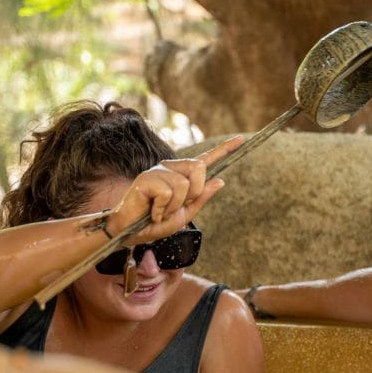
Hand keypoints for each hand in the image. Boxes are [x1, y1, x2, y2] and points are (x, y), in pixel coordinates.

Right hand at [106, 136, 242, 241]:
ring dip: (175, 206)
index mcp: (182, 175)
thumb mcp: (184, 213)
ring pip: (184, 184)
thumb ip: (201, 197)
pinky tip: (152, 211)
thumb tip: (220, 180)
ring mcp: (157, 171)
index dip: (224, 150)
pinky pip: (168, 194)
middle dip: (194, 193)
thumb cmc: (154, 222)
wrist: (130, 232)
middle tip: (176, 207)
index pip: (206, 160)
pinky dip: (162, 209)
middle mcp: (171, 168)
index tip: (240, 140)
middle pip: (199, 168)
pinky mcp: (146, 178)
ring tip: (160, 211)